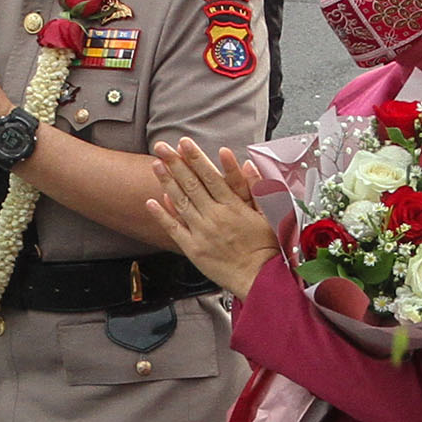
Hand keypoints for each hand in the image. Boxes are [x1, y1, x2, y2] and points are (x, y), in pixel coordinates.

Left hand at [144, 136, 279, 294]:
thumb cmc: (266, 247)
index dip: (195, 157)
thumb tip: (248, 164)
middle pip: (191, 184)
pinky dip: (162, 214)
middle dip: (175, 162)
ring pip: (180, 202)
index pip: (210, 175)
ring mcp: (201, 232)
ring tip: (156, 164)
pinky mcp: (194, 249)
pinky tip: (152, 201)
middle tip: (162, 146)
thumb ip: (256, 188)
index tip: (184, 143)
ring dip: (166, 181)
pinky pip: (174, 229)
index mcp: (232, 206)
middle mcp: (214, 216)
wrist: (259, 278)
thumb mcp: (269, 213)